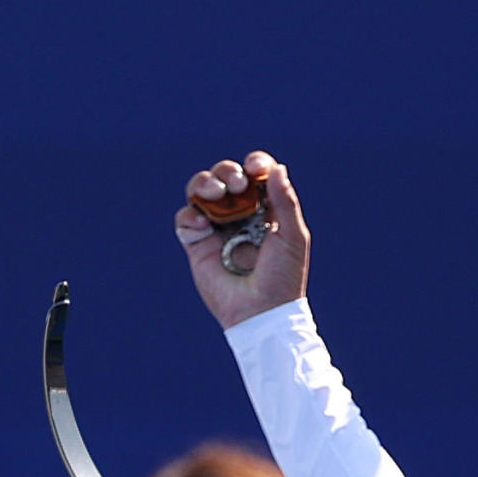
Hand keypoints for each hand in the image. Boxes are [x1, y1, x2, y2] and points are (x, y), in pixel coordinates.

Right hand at [177, 151, 310, 328]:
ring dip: (204, 183)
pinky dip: (190, 215)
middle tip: (236, 185)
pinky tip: (203, 224)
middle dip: (227, 172)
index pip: (255, 175)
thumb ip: (285, 201)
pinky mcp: (196, 245)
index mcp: (264, 209)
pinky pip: (185, 219)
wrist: (260, 313)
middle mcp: (239, 215)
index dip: (254, 164)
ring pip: (200, 191)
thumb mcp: (292, 236)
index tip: (254, 168)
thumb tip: (277, 169)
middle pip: (224, 177)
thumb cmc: (282, 278)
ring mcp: (216, 229)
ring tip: (216, 193)